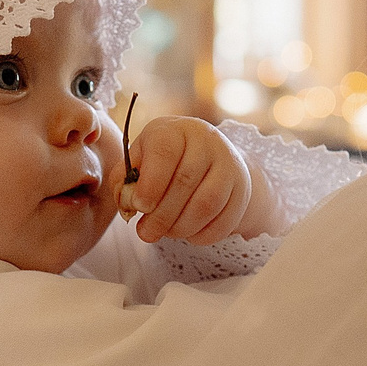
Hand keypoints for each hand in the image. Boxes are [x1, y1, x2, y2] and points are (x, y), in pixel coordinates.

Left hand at [124, 116, 254, 243]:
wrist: (209, 159)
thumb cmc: (164, 160)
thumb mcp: (140, 159)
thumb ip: (124, 178)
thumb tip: (126, 202)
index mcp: (175, 130)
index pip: (164, 152)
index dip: (151, 183)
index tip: (139, 206)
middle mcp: (207, 142)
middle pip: (185, 182)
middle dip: (161, 215)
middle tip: (145, 233)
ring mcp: (229, 165)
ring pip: (206, 203)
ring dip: (181, 227)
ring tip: (167, 233)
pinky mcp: (242, 190)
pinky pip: (224, 220)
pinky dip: (202, 235)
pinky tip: (188, 233)